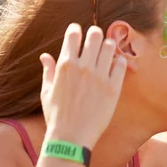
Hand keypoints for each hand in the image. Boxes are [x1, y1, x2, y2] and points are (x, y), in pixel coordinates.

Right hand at [40, 24, 125, 147]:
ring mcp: (100, 76)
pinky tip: (116, 63)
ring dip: (108, 45)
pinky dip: (119, 61)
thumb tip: (45, 56)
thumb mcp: (47, 91)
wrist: (72, 136)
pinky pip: (120, 65)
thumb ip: (49, 70)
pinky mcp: (113, 88)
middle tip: (96, 37)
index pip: (73, 34)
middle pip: (94, 36)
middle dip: (95, 34)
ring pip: (109, 47)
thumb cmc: (56, 115)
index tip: (79, 31)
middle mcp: (83, 67)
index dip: (76, 29)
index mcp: (65, 65)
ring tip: (108, 49)